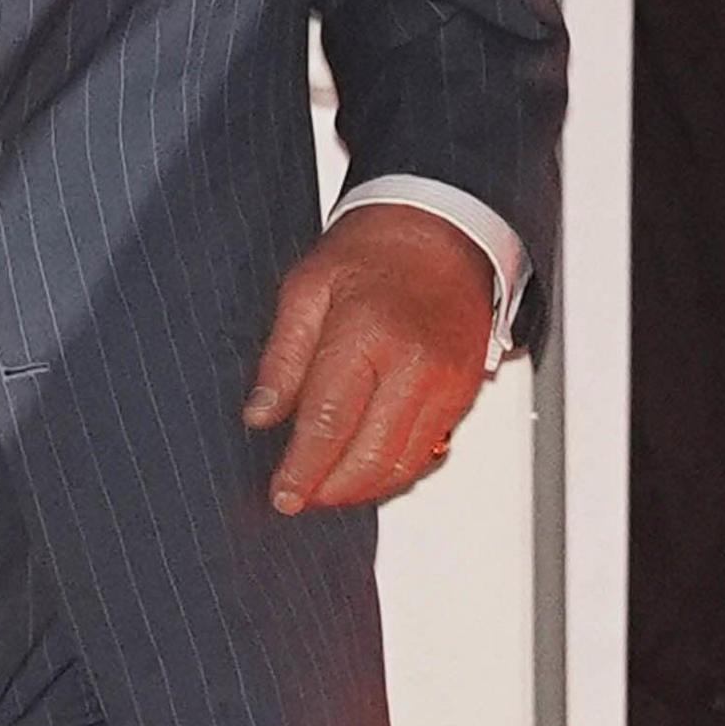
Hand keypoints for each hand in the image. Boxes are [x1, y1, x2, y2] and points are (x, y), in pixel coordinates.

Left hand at [242, 207, 494, 514]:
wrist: (442, 229)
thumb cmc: (372, 251)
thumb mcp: (306, 288)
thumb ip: (282, 357)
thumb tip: (260, 416)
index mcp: (367, 334)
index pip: (328, 423)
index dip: (302, 470)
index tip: (283, 495)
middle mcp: (415, 364)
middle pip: (370, 457)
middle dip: (330, 490)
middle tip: (300, 496)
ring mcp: (447, 383)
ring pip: (404, 466)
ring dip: (362, 489)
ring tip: (328, 487)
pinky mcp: (464, 393)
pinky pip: (430, 452)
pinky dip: (395, 471)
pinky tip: (366, 466)